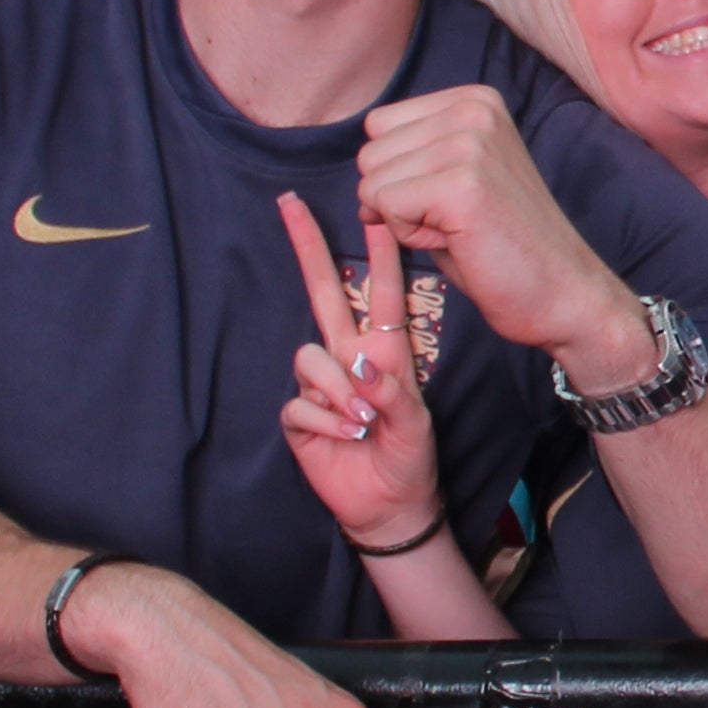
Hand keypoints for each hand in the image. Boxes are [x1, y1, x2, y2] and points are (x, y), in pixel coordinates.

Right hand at [278, 194, 446, 556]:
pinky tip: (346, 438)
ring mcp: (320, 383)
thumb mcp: (416, 424)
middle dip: (308, 248)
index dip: (378, 256)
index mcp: (384, 351)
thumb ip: (392, 394)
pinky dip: (325, 421)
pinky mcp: (298, 414)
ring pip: (310, 357)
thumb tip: (358, 369)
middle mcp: (347, 357)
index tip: (373, 214)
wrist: (389, 503)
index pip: (380, 294)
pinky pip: (300, 402)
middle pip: (321, 293)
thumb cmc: (409, 456)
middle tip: (291, 204)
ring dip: (337, 391)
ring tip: (362, 423)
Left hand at [352, 83, 640, 374]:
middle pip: (370, 151)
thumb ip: (414, 157)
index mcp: (474, 100)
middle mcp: (473, 111)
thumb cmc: (502, 244)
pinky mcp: (462, 184)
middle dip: (396, 197)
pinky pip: (385, 206)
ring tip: (458, 229)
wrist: (560, 291)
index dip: (400, 173)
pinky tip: (456, 241)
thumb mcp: (456, 177)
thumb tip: (360, 171)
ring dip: (403, 219)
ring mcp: (470, 144)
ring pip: (372, 181)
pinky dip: (410, 236)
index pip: (379, 126)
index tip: (450, 198)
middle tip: (455, 220)